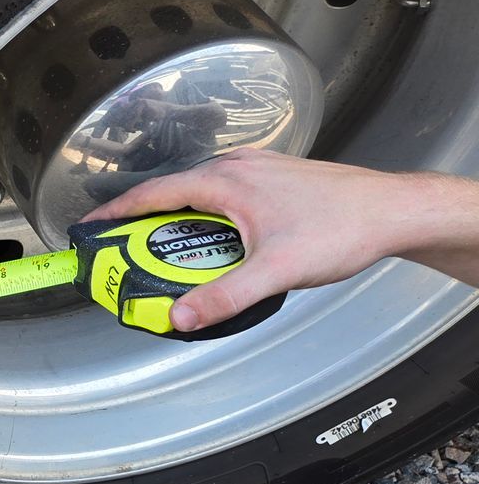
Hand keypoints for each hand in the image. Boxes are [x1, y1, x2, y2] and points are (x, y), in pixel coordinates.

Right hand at [83, 149, 478, 330]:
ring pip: (198, 192)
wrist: (393, 211)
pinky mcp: (273, 178)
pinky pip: (221, 193)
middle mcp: (237, 167)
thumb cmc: (343, 228)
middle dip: (141, 220)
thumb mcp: (276, 271)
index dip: (116, 211)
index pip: (154, 193)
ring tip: (163, 250)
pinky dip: (202, 214)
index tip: (90, 226)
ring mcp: (256, 169)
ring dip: (174, 218)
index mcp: (227, 180)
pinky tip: (213, 240)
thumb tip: (181, 316)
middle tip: (121, 249)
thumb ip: (225, 296)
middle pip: (171, 192)